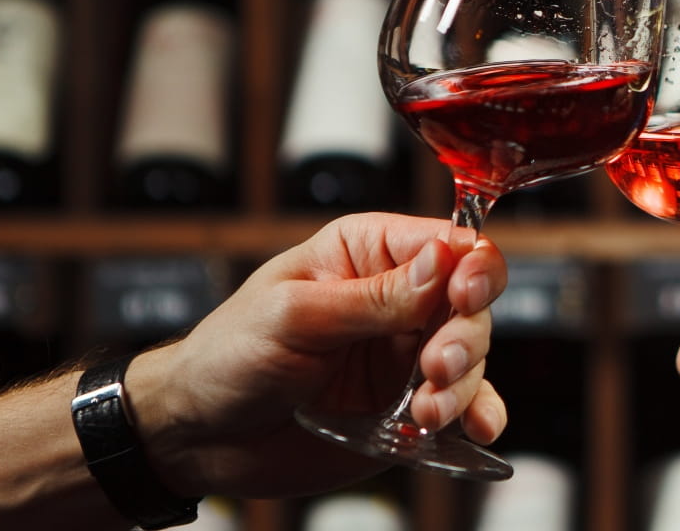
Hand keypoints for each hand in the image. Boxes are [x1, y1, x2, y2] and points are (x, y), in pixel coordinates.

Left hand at [130, 213, 509, 497]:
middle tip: (436, 366)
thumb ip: (373, 296)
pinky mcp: (408, 406)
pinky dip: (478, 414)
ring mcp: (404, 356)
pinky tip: (475, 427)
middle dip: (464, 336)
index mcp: (367, 254)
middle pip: (471, 302)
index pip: (446, 243)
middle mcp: (397, 300)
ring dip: (463, 384)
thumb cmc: (228, 356)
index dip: (470, 265)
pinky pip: (463, 405)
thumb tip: (442, 260)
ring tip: (426, 411)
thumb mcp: (294, 315)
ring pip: (473, 356)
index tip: (465, 295)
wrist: (200, 436)